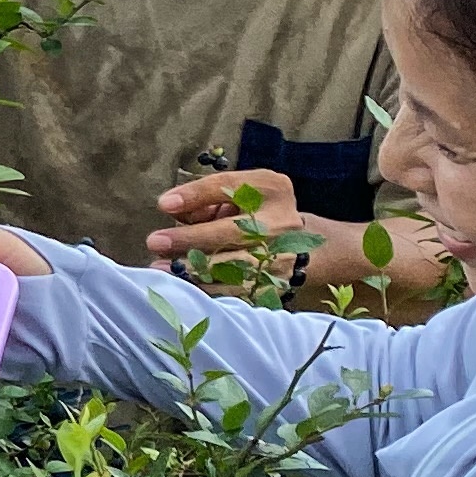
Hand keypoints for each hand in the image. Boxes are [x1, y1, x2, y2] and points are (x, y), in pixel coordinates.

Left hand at [149, 172, 445, 300]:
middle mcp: (281, 219)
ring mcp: (283, 255)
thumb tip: (174, 213)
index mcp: (272, 187)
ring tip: (160, 270)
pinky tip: (182, 288)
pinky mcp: (278, 283)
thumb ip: (210, 198)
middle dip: (189, 239)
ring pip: (233, 266)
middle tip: (154, 242)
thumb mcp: (246, 192)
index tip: (163, 204)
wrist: (321, 248)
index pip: (229, 187)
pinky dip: (207, 289)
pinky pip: (238, 289)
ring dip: (193, 270)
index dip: (195, 195)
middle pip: (230, 231)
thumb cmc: (265, 213)